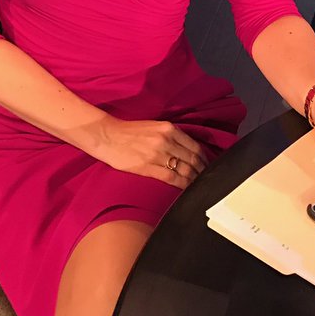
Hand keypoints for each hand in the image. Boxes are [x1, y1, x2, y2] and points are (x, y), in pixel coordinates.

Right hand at [91, 116, 206, 186]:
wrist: (108, 136)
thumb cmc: (130, 131)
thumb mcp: (154, 126)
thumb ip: (170, 135)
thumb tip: (186, 149)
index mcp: (169, 129)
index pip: (194, 146)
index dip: (203, 158)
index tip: (206, 165)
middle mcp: (166, 140)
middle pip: (192, 159)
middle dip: (201, 170)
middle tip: (206, 179)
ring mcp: (158, 154)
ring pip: (184, 169)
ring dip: (194, 179)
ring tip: (198, 185)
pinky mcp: (149, 167)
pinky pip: (172, 178)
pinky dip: (182, 184)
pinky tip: (186, 189)